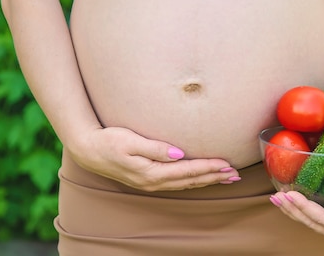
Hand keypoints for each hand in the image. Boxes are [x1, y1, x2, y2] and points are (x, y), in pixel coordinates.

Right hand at [66, 126, 240, 190]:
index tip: (227, 164)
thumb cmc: (108, 141)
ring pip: (185, 183)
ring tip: (225, 177)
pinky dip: (193, 180)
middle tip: (236, 174)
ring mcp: (150, 183)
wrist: (87, 150)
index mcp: (151, 172)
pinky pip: (177, 182)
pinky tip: (200, 178)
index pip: (187, 170)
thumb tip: (178, 153)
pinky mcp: (147, 179)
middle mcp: (153, 181)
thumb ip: (154, 148)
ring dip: (206, 180)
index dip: (209, 168)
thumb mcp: (130, 141)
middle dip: (214, 177)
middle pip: (190, 180)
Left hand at [269, 178, 323, 244]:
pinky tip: (290, 199)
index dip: (305, 208)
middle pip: (312, 223)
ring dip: (293, 210)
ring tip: (277, 198)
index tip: (290, 194)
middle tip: (277, 196)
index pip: (322, 220)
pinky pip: (316, 216)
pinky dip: (302, 208)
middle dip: (293, 210)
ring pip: (311, 221)